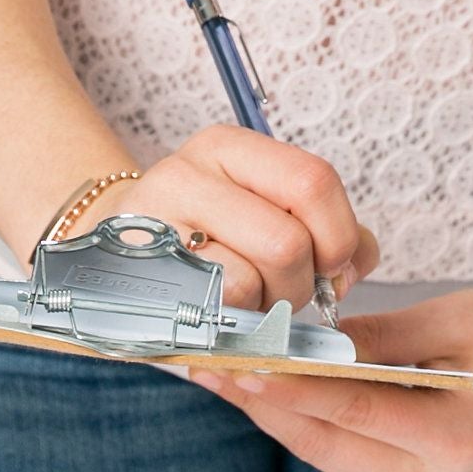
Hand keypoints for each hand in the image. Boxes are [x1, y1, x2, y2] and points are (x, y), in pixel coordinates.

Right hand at [83, 123, 377, 314]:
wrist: (114, 256)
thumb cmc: (209, 241)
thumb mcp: (267, 213)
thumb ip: (331, 232)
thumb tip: (358, 261)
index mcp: (233, 148)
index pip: (314, 182)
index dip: (339, 236)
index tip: (331, 265)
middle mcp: (192, 171)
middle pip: (288, 242)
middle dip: (299, 286)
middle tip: (281, 290)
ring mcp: (159, 222)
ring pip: (250, 281)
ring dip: (261, 308)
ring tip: (246, 300)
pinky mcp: (142, 273)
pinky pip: (211, 310)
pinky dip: (231, 323)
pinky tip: (220, 313)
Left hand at [179, 240, 472, 471]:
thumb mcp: (454, 317)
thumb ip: (379, 336)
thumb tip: (304, 340)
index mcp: (456, 439)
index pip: (357, 412)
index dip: (293, 390)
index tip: (240, 364)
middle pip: (325, 441)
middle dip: (261, 403)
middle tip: (203, 364)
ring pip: (321, 452)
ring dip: (269, 414)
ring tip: (215, 373)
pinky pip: (334, 453)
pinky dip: (297, 421)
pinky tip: (257, 390)